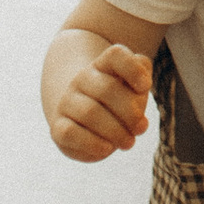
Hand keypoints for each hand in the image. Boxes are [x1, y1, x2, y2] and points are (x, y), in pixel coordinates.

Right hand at [48, 40, 154, 161]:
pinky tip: (108, 148)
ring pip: (89, 112)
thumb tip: (143, 82)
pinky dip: (92, 143)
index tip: (145, 87)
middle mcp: (82, 79)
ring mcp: (67, 102)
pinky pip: (70, 132)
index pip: (115, 55)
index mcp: (103, 65)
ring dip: (115, 131)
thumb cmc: (119, 102)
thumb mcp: (134, 87)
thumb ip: (143, 75)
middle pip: (107, 88)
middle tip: (141, 128)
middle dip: (129, 113)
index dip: (133, 69)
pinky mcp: (58, 127)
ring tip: (129, 143)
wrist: (86, 121)